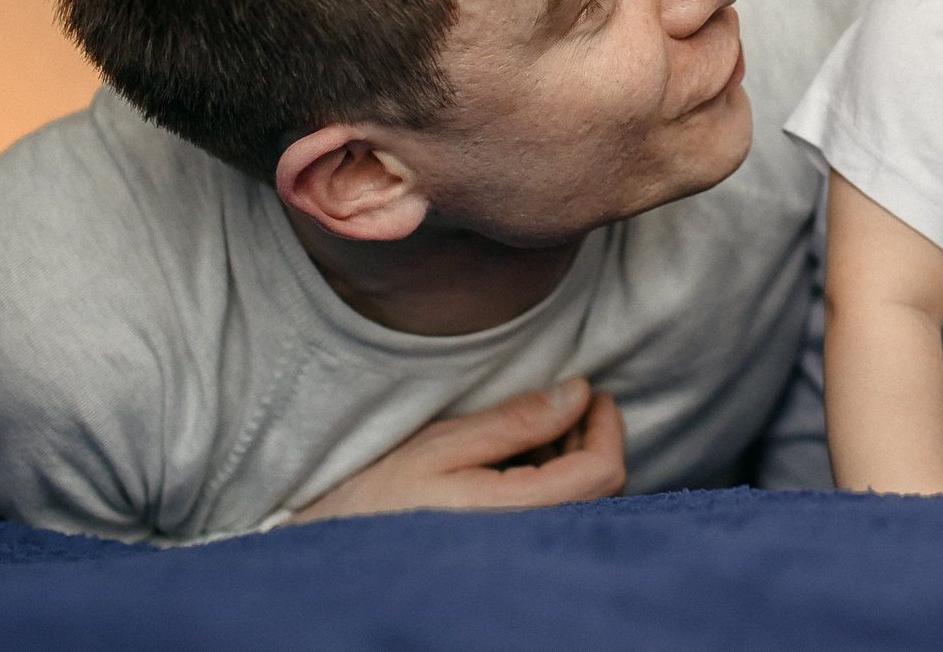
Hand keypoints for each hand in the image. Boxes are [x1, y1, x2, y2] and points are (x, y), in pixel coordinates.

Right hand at [288, 377, 624, 521]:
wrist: (336, 550)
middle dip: (591, 437)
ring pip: (580, 503)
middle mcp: (528, 541)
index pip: (600, 473)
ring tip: (535, 427)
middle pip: (599, 489)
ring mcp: (521, 551)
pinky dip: (552, 479)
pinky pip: (554, 515)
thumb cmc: (379, 497)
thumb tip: (578, 393)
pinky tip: (520, 460)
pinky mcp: (510, 551)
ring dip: (572, 457)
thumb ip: (515, 422)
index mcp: (516, 514)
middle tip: (567, 401)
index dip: (607, 426)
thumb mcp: (443, 445)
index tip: (593, 391)